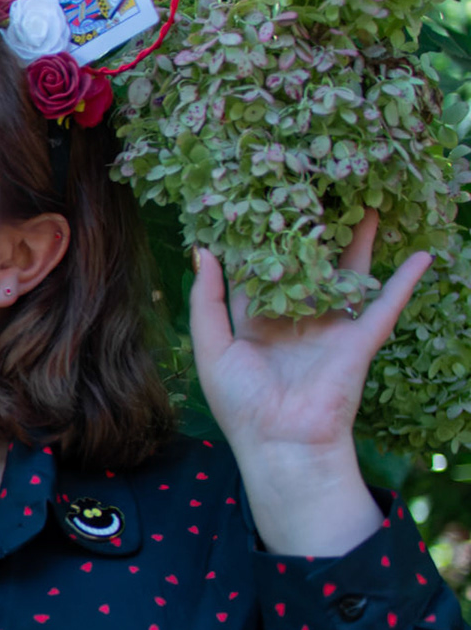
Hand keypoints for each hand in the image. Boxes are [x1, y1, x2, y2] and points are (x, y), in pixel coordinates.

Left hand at [191, 211, 430, 553]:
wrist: (282, 441)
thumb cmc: (240, 402)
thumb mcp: (211, 347)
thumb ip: (207, 299)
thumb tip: (204, 250)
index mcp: (257, 322)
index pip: (260, 272)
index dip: (260, 240)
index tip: (261, 200)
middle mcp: (296, 319)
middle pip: (307, 265)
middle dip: (313, 231)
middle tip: (317, 188)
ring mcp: (331, 328)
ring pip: (348, 275)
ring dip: (360, 243)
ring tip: (367, 203)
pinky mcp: (360, 339)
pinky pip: (386, 305)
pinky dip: (406, 280)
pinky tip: (424, 253)